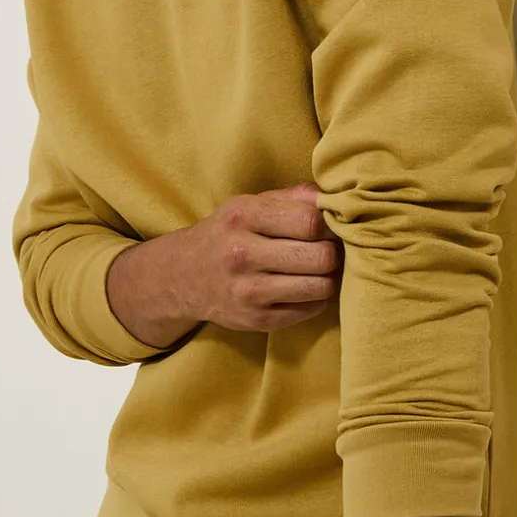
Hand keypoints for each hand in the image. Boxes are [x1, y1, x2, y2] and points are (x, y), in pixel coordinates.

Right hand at [180, 181, 341, 333]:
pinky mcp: (256, 319)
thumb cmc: (229, 234)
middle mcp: (242, 254)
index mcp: (243, 216)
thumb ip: (293, 197)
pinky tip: (303, 287)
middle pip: (321, 256)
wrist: (184, 276)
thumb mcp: (250, 204)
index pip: (311, 222)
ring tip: (316, 269)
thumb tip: (333, 199)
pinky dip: (316, 298)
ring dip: (328, 277)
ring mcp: (248, 291)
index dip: (329, 225)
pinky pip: (311, 309)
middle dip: (332, 252)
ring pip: (321, 286)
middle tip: (326, 250)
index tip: (327, 228)